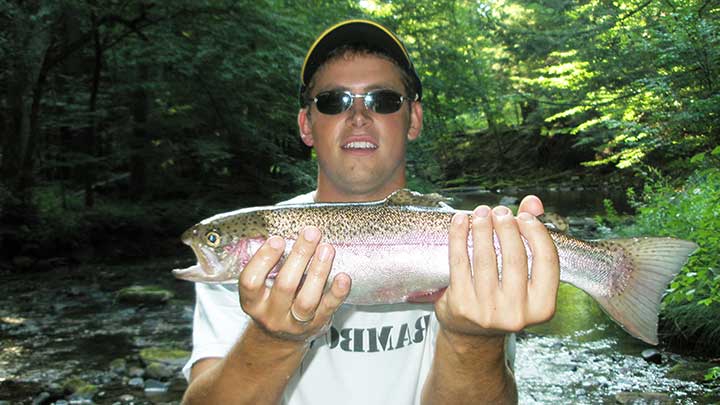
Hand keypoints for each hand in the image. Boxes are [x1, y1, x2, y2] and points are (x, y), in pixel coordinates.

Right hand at [238, 226, 350, 341]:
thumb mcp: (262, 288)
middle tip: (311, 233)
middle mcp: (271, 314)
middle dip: (299, 257)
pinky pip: (328, 309)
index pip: (250, 282)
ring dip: (318, 272)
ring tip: (327, 248)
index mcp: (253, 301)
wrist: (280, 339)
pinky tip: (344, 277)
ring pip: (307, 300)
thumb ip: (271, 264)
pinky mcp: (316, 325)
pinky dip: (337, 293)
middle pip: (284, 286)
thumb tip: (288, 228)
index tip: (278, 239)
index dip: (263, 259)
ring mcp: (294, 323)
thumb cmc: (273, 301)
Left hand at [434, 195, 559, 337]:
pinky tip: (460, 221)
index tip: (524, 216)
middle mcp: (517, 314)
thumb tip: (533, 202)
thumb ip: (531, 237)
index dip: (536, 232)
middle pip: (515, 257)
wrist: (471, 333)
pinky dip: (459, 236)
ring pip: (485, 258)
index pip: (547, 260)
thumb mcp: (524, 277)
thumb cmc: (503, 298)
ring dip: (482, 228)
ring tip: (480, 212)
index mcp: (542, 308)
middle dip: (506, 227)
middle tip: (499, 211)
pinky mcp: (461, 305)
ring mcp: (488, 312)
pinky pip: (459, 262)